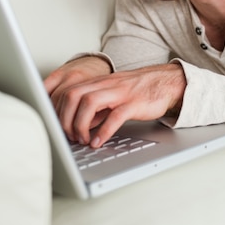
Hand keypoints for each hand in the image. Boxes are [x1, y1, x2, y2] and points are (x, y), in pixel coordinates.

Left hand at [46, 62, 185, 146]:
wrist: (166, 82)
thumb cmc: (138, 91)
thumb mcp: (111, 95)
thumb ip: (94, 107)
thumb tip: (77, 125)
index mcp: (98, 82)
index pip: (67, 91)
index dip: (58, 110)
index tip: (59, 127)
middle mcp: (106, 84)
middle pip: (73, 95)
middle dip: (65, 118)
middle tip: (70, 136)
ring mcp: (120, 92)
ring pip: (89, 102)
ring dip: (80, 124)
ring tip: (83, 140)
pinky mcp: (135, 103)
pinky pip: (115, 116)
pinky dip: (103, 131)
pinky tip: (98, 142)